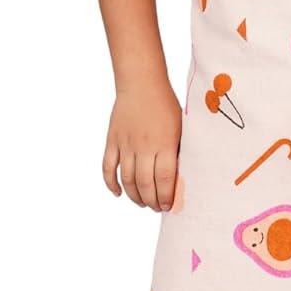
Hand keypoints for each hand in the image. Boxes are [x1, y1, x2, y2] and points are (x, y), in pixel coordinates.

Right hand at [102, 80, 181, 211]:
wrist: (141, 82)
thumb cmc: (166, 104)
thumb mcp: (180, 126)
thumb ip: (179, 151)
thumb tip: (182, 177)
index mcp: (165, 143)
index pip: (165, 179)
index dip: (166, 197)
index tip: (168, 206)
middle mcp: (144, 146)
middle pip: (145, 183)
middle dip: (151, 201)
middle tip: (156, 208)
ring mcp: (125, 144)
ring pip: (127, 179)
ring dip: (134, 196)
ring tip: (142, 203)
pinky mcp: (112, 140)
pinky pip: (108, 167)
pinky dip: (111, 183)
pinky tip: (118, 193)